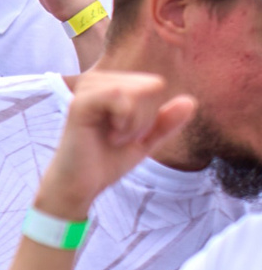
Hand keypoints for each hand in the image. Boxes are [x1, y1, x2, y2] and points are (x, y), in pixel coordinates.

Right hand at [34, 71, 193, 220]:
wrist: (80, 186)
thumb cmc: (105, 162)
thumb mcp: (144, 142)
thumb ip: (165, 123)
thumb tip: (190, 101)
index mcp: (110, 87)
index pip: (153, 84)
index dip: (149, 113)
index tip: (128, 133)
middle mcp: (97, 83)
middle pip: (149, 84)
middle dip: (143, 117)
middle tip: (119, 137)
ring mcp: (87, 91)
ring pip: (136, 90)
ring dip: (134, 121)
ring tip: (114, 138)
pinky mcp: (80, 104)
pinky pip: (118, 95)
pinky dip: (124, 119)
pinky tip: (110, 135)